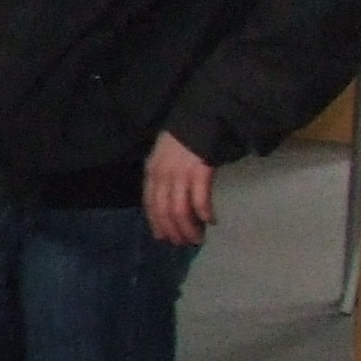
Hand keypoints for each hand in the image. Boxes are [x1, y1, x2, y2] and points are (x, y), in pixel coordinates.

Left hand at [144, 132, 216, 246]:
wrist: (203, 117)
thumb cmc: (185, 140)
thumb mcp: (165, 158)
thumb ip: (163, 179)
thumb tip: (167, 204)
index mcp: (152, 171)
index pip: (150, 203)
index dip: (156, 222)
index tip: (163, 238)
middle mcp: (162, 174)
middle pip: (164, 210)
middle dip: (174, 230)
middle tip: (184, 242)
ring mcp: (180, 173)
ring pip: (180, 210)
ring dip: (189, 227)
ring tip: (197, 237)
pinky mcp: (199, 171)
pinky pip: (199, 199)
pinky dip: (204, 213)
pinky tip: (210, 220)